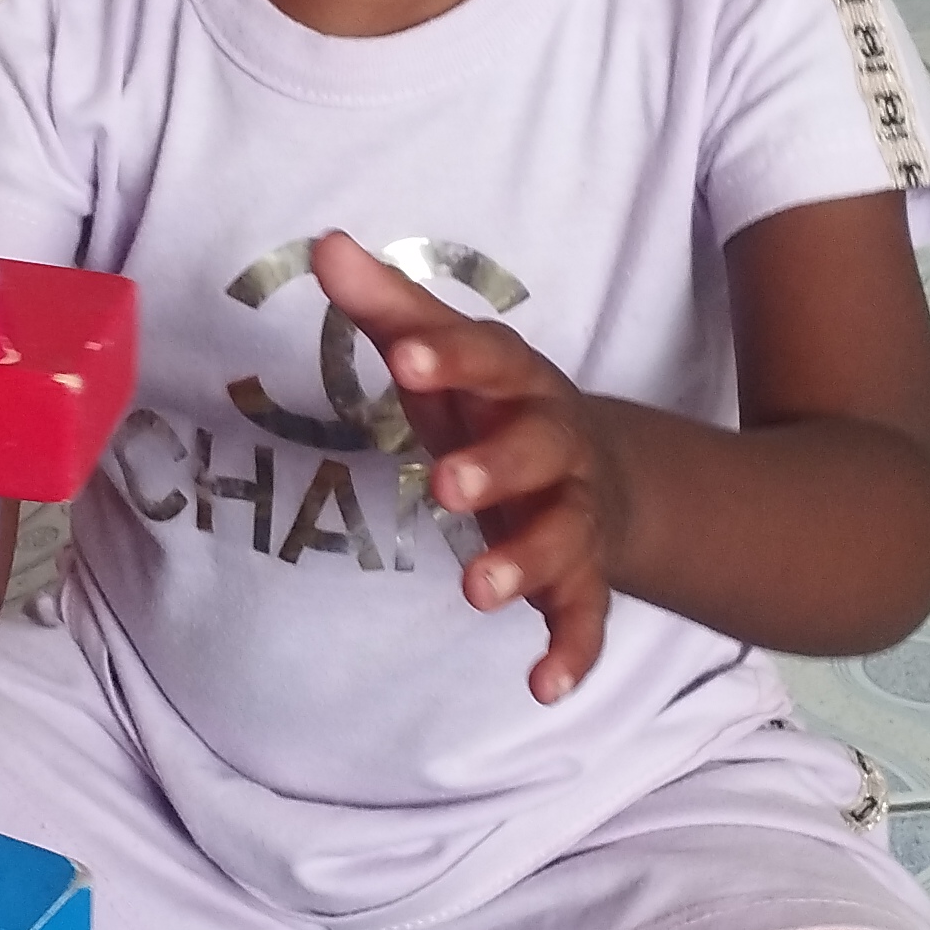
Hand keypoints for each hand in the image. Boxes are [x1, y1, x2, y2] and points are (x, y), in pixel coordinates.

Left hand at [312, 230, 622, 701]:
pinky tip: (544, 686)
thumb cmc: (496, 408)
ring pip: (566, 535)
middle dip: (498, 467)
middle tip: (444, 486)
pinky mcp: (584, 578)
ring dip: (527, 561)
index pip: (493, 361)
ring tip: (475, 590)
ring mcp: (576, 513)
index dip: (454, 360)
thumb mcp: (445, 358)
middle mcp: (557, 445)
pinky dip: (574, 650)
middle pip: (542, 449)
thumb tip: (324, 244)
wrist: (606, 472)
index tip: (406, 357)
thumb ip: (387, 309)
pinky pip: (589, 615)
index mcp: (519, 385)